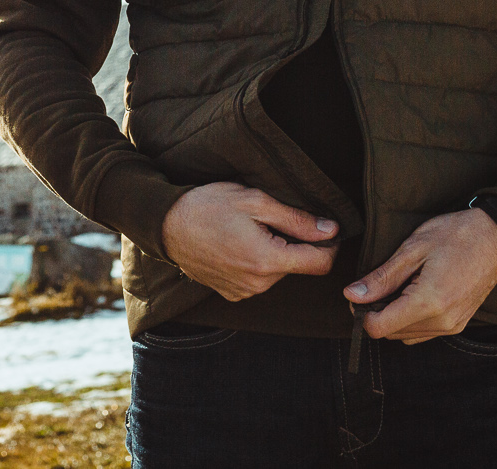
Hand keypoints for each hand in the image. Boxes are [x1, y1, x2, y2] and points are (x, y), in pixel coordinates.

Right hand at [161, 182, 339, 301]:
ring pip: (278, 273)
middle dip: (294, 244)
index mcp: (267, 260)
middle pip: (297, 266)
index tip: (325, 229)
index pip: (320, 264)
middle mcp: (258, 284)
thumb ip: (296, 219)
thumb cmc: (208, 206)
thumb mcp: (255, 201)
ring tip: (250, 230)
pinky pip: (258, 280)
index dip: (329, 246)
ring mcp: (244, 292)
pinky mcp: (232, 294)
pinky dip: (257, 264)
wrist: (165, 225)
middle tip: (271, 219)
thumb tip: (331, 230)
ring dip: (274, 253)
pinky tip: (238, 244)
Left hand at [346, 208, 496, 344]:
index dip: (362, 313)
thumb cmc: (455, 235)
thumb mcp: (412, 249)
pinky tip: (414, 293)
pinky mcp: (459, 324)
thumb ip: (382, 277)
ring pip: (406, 335)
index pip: (379, 328)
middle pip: (391, 333)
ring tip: (400, 285)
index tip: (359, 294)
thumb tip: (352, 295)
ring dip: (394, 317)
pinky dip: (411, 319)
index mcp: (428, 302)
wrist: (496, 237)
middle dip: (377, 313)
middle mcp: (442, 321)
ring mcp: (452, 326)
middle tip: (379, 284)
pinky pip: (424, 332)